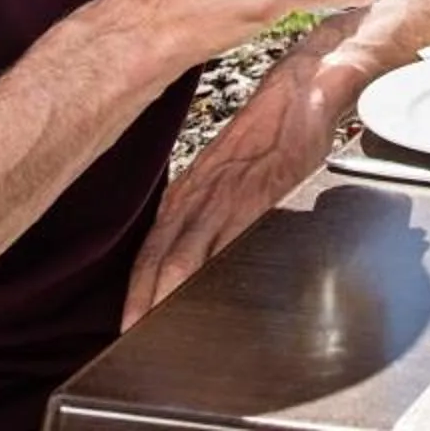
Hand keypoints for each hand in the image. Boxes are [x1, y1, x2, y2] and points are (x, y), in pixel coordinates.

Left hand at [121, 26, 348, 325]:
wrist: (304, 89)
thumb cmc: (272, 129)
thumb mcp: (227, 168)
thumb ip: (209, 205)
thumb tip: (196, 249)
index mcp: (189, 189)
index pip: (150, 248)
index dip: (134, 289)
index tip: (125, 324)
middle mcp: (200, 192)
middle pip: (159, 258)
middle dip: (142, 303)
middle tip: (131, 340)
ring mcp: (228, 194)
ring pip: (185, 255)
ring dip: (167, 296)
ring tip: (155, 332)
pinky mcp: (260, 195)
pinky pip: (228, 242)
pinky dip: (211, 275)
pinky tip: (203, 298)